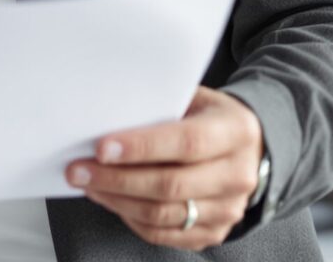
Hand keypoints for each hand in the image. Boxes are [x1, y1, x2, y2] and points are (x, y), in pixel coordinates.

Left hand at [66, 86, 262, 251]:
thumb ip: (161, 103)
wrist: (254, 148)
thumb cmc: (211, 117)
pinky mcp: (215, 231)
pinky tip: (111, 200)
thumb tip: (105, 113)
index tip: (101, 148)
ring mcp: (229, 209)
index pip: (186, 143)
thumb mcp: (195, 98)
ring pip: (163, 214)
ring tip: (87, 184)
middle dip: (116, 179)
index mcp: (235, 132)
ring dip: (117, 200)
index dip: (142, 147)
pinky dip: (131, 219)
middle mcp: (237, 175)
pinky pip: (165, 234)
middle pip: (170, 185)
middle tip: (78, 170)